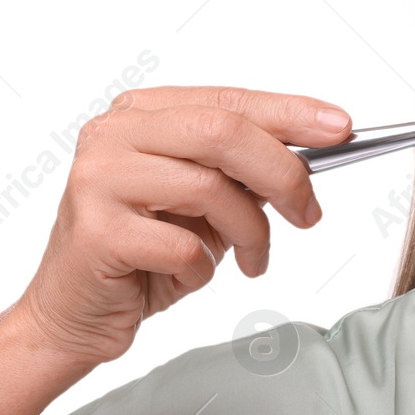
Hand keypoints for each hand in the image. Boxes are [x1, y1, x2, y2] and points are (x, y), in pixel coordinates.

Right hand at [11, 85, 350, 366]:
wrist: (74, 314)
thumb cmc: (145, 254)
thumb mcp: (204, 203)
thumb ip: (243, 170)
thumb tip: (318, 148)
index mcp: (141, 114)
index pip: (228, 100)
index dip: (290, 113)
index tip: (340, 129)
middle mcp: (112, 134)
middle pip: (222, 133)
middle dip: (283, 173)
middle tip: (308, 212)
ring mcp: (98, 179)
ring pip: (209, 188)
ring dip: (250, 232)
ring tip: (252, 259)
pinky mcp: (95, 231)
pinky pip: (183, 246)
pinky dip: (205, 268)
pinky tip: (190, 275)